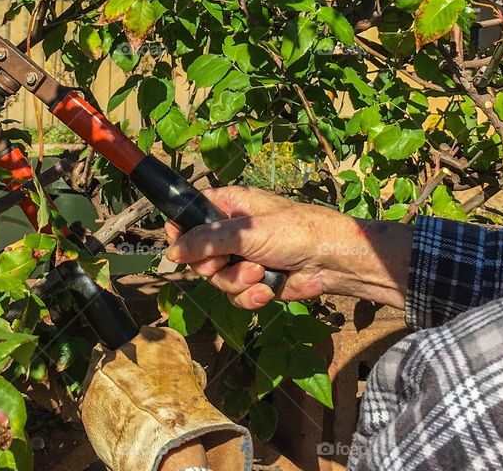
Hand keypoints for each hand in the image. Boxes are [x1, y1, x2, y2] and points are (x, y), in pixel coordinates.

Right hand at [164, 186, 410, 309]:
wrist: (330, 261)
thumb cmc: (295, 232)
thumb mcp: (247, 233)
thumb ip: (207, 241)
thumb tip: (172, 252)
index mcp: (230, 206)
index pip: (191, 214)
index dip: (182, 232)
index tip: (181, 248)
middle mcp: (233, 232)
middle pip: (198, 255)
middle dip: (213, 266)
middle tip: (226, 262)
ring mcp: (243, 258)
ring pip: (216, 279)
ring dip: (236, 281)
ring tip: (259, 273)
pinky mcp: (254, 282)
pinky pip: (234, 295)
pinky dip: (249, 296)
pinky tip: (266, 290)